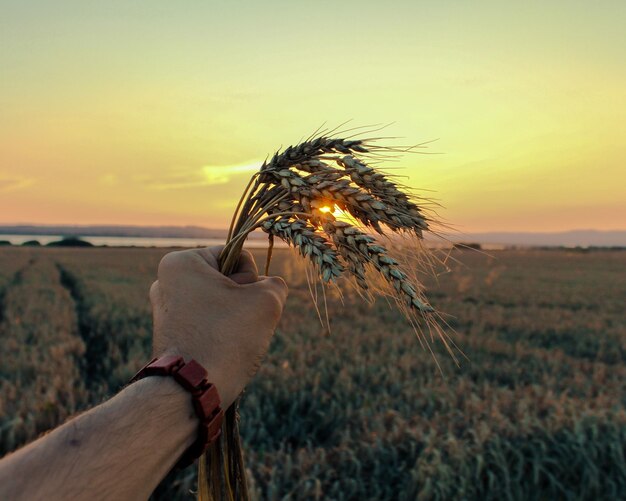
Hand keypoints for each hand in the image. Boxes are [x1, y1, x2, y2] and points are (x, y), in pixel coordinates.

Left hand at [149, 247, 287, 407]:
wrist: (191, 392)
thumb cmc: (227, 338)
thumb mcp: (266, 301)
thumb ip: (275, 283)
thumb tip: (267, 289)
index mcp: (181, 262)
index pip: (239, 256)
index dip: (252, 281)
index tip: (240, 305)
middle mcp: (165, 281)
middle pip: (227, 279)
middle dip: (242, 300)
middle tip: (237, 326)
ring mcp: (165, 308)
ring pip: (220, 302)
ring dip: (234, 318)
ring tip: (229, 340)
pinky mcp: (169, 333)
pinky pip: (207, 322)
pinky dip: (220, 333)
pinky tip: (219, 351)